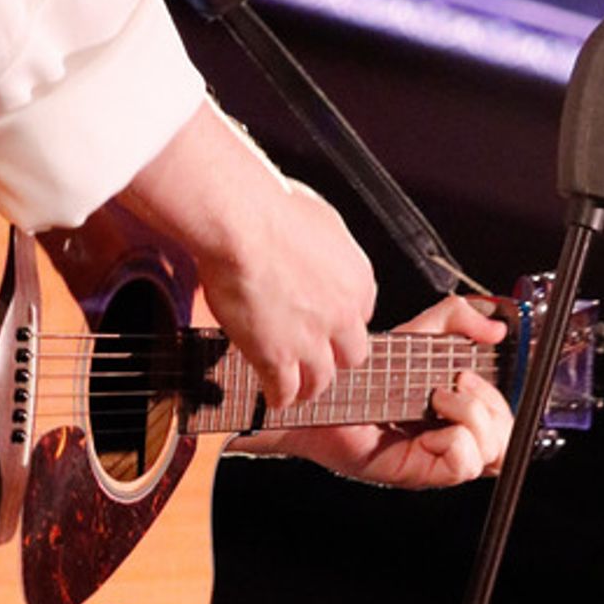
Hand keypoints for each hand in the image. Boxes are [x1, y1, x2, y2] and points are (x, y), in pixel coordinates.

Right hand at [196, 178, 374, 409]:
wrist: (242, 222)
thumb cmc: (272, 206)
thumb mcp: (321, 218)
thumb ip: (326, 243)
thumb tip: (315, 239)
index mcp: (359, 280)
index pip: (362, 316)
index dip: (340, 322)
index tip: (325, 324)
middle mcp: (343, 314)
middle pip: (351, 355)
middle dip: (333, 358)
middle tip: (316, 359)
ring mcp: (311, 340)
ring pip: (321, 381)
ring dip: (309, 386)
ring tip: (297, 388)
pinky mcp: (277, 356)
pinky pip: (285, 391)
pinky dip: (279, 397)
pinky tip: (272, 396)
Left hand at [237, 295, 512, 487]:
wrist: (323, 395)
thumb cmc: (365, 374)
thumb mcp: (419, 335)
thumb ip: (458, 319)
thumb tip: (497, 327)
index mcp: (457, 413)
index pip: (505, 418)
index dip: (498, 396)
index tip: (467, 373)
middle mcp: (452, 440)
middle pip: (506, 437)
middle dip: (487, 404)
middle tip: (449, 386)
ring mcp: (437, 459)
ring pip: (491, 450)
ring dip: (469, 416)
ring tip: (434, 401)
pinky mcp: (420, 471)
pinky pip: (462, 463)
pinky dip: (452, 439)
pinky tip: (423, 427)